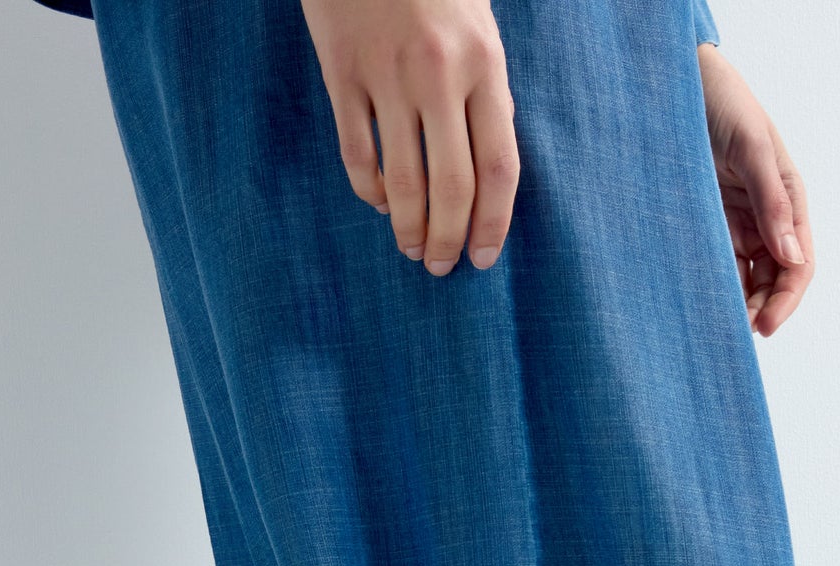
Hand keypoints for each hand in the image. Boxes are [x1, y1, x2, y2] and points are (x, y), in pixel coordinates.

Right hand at [300, 0, 518, 274]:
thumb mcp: (478, 23)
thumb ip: (485, 90)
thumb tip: (487, 165)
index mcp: (483, 62)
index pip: (498, 166)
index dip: (493, 223)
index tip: (484, 257)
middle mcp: (438, 74)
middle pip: (451, 187)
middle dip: (448, 239)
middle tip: (440, 267)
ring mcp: (386, 76)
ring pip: (403, 182)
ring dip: (408, 229)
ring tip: (410, 250)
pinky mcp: (342, 75)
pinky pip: (358, 155)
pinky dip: (371, 191)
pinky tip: (381, 204)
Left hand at [697, 44, 813, 335]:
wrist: (675, 88)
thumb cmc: (722, 105)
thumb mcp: (751, 149)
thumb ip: (771, 200)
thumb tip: (790, 256)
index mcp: (787, 201)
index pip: (798, 264)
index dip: (785, 299)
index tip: (764, 326)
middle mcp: (765, 219)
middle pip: (772, 280)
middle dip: (759, 310)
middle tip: (733, 336)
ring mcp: (734, 225)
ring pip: (742, 280)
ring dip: (734, 306)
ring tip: (714, 329)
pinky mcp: (704, 228)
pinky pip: (712, 268)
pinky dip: (709, 290)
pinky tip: (696, 307)